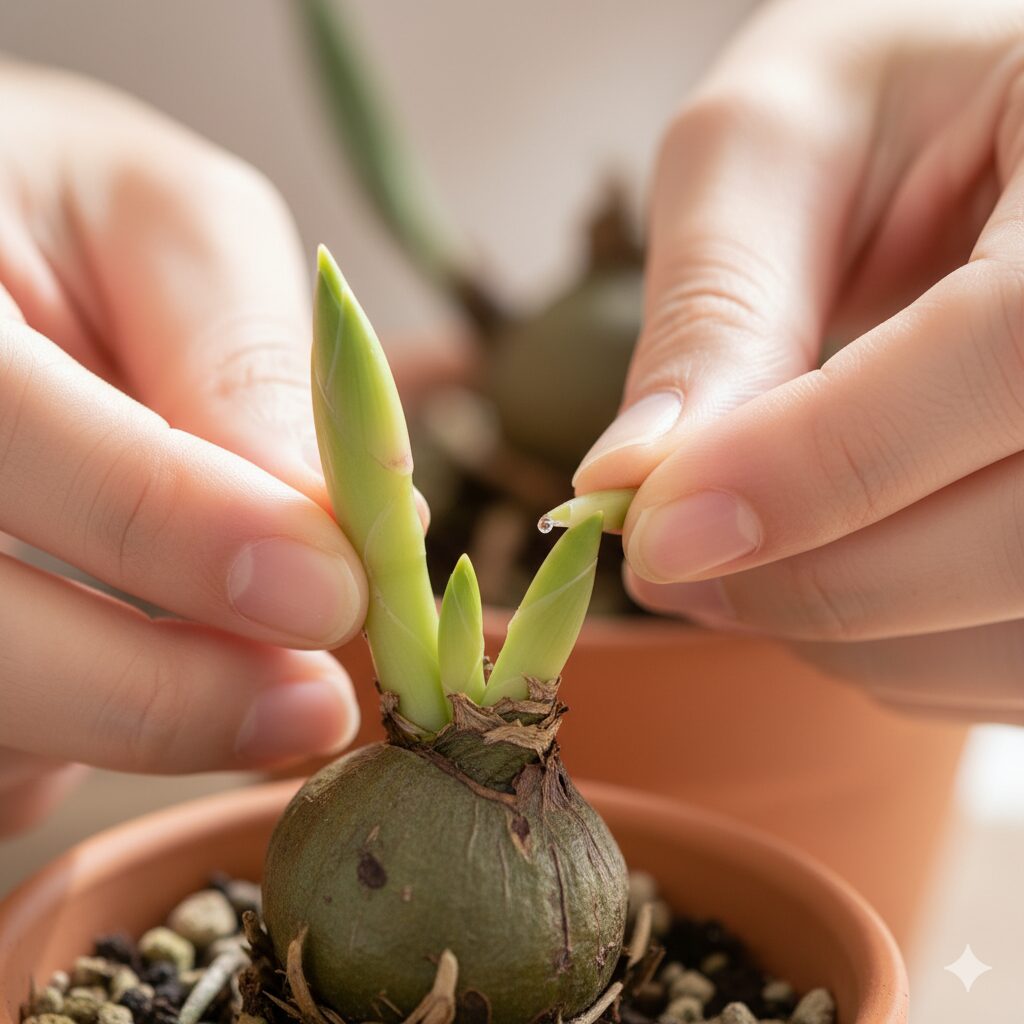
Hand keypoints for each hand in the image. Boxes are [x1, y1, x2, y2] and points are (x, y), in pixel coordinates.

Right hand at [0, 64, 368, 833]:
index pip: (4, 422)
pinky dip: (87, 740)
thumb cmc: (76, 223)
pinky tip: (148, 660)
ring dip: (139, 721)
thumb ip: (238, 360)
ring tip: (261, 677)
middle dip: (159, 690)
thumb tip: (333, 530)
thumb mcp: (169, 229)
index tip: (330, 589)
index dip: (171, 523)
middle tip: (316, 708)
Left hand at [575, 1, 1023, 720]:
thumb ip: (719, 303)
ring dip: (851, 635)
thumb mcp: (783, 141)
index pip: (1013, 351)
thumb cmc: (894, 99)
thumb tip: (632, 477)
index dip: (817, 468)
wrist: (994, 125)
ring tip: (742, 562)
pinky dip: (904, 652)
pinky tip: (832, 570)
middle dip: (814, 580)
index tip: (656, 530)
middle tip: (671, 563)